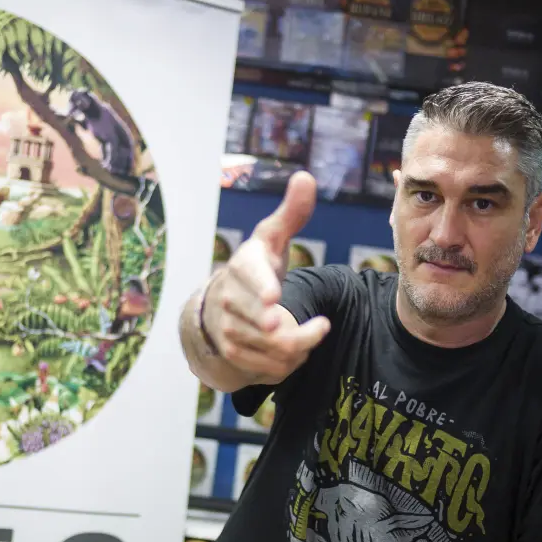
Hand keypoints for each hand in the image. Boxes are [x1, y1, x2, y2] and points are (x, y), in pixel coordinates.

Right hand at [203, 172, 330, 384]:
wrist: (222, 303)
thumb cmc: (256, 267)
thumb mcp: (272, 239)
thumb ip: (292, 212)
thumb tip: (306, 176)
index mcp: (243, 265)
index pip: (250, 276)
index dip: (261, 288)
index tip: (274, 298)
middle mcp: (230, 297)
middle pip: (263, 320)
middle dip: (292, 329)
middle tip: (320, 328)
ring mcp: (227, 326)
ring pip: (269, 346)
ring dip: (297, 345)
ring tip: (312, 333)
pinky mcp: (232, 351)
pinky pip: (266, 365)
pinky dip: (288, 361)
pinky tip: (298, 349)